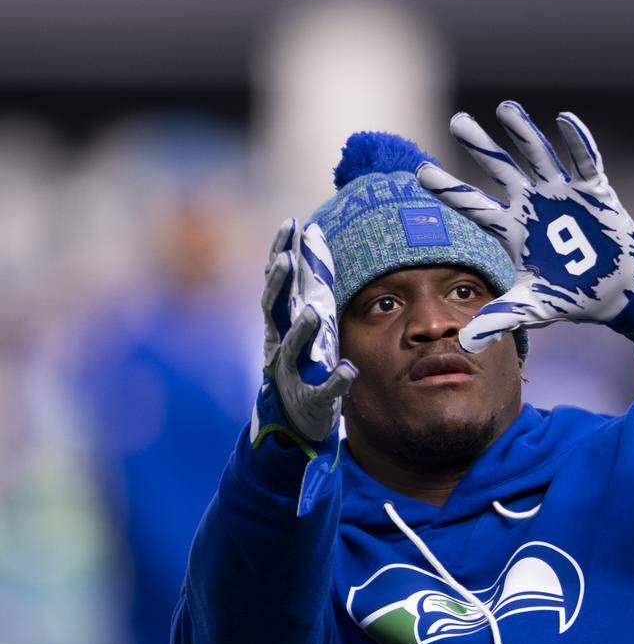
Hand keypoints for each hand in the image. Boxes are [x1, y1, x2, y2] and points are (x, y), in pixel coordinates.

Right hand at [251, 218, 356, 450]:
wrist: (294, 419)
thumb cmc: (303, 361)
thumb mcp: (306, 318)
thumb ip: (308, 282)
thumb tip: (314, 235)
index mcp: (281, 322)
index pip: (278, 282)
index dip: (280, 253)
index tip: (289, 224)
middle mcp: (280, 344)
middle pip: (274, 309)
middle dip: (279, 284)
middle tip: (286, 258)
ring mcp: (292, 373)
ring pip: (291, 350)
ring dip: (301, 331)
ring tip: (313, 313)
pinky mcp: (311, 399)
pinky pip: (323, 390)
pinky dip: (335, 380)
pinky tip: (348, 370)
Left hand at [416, 101, 633, 352]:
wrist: (615, 291)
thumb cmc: (569, 295)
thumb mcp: (533, 307)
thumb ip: (501, 317)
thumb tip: (464, 343)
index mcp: (512, 228)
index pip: (473, 205)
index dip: (449, 189)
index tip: (420, 172)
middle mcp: (532, 204)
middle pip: (500, 168)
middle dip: (481, 145)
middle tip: (459, 121)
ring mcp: (562, 194)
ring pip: (538, 156)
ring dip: (524, 133)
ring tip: (506, 108)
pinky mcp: (594, 191)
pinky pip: (585, 162)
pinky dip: (577, 141)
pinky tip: (565, 119)